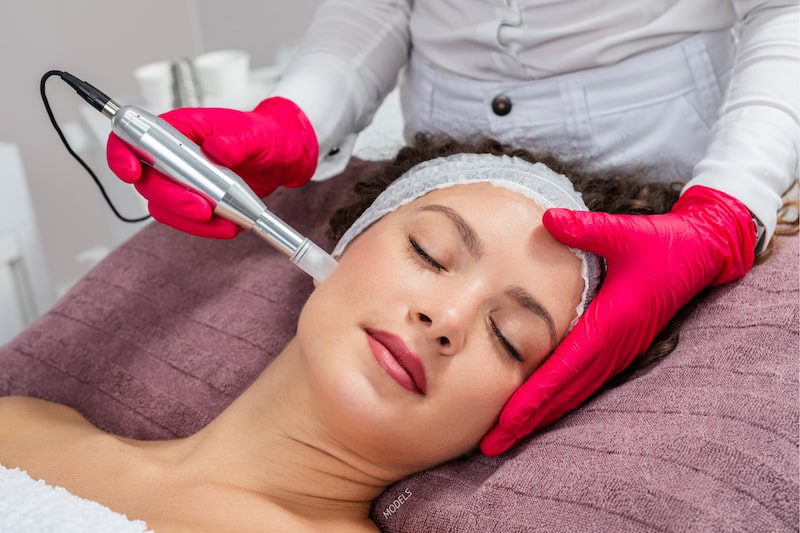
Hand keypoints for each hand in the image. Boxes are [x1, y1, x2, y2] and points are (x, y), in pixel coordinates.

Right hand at [106, 97, 318, 237]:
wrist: (280, 158)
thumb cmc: (263, 135)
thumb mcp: (255, 133)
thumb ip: (236, 140)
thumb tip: (216, 149)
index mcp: (179, 128)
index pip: (132, 136)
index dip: (122, 154)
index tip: (131, 172)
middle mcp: (172, 155)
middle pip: (147, 181)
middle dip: (172, 199)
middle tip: (202, 208)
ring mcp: (181, 180)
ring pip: (164, 206)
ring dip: (190, 220)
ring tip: (226, 222)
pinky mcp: (194, 200)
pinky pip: (186, 220)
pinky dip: (206, 228)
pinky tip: (229, 226)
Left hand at [480, 185, 756, 455]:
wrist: (703, 251)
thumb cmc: (662, 241)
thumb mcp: (624, 231)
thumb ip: (586, 227)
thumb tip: (548, 218)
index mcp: (613, 323)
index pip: (564, 369)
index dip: (533, 397)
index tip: (506, 421)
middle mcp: (615, 345)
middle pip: (564, 392)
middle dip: (528, 419)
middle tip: (492, 444)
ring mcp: (619, 350)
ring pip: (574, 392)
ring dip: (541, 415)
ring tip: (507, 435)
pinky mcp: (619, 346)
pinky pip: (585, 380)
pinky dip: (560, 397)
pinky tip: (539, 407)